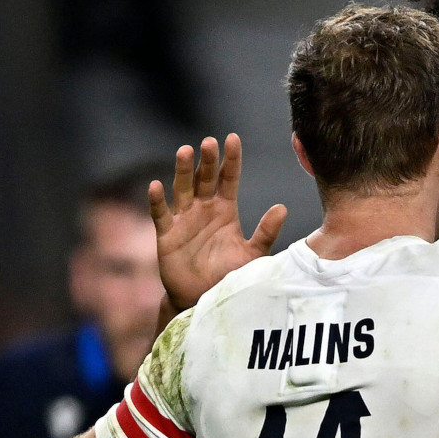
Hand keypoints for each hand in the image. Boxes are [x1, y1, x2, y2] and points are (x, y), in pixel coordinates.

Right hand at [150, 135, 287, 309]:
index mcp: (226, 209)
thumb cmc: (230, 275)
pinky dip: (157, 200)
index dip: (231, 159)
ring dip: (183, 171)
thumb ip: (266, 232)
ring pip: (183, 189)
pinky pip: (161, 214)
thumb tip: (282, 207)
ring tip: (185, 151)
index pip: (229, 178)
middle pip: (206, 178)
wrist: (204, 299)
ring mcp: (184, 219)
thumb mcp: (252, 254)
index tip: (233, 138)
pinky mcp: (166, 234)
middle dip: (207, 160)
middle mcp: (204, 208)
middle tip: (209, 142)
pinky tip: (156, 186)